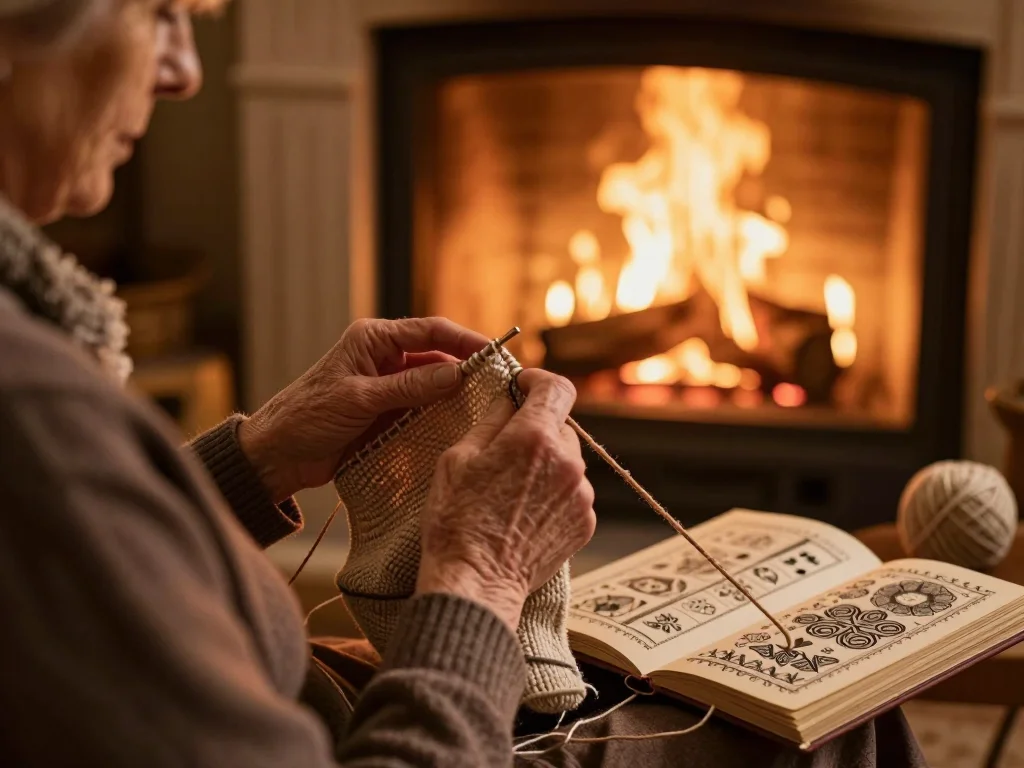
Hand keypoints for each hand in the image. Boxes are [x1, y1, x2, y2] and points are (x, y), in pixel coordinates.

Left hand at [238, 317, 488, 501]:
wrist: (277, 455)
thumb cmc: (307, 417)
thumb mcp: (360, 398)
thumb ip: (409, 386)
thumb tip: (458, 373)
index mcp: (374, 339)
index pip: (430, 331)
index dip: (465, 339)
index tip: (494, 352)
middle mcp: (384, 358)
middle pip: (438, 357)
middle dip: (466, 369)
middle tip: (499, 384)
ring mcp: (388, 387)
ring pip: (434, 386)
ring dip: (455, 396)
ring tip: (486, 407)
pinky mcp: (388, 414)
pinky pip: (423, 410)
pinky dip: (440, 417)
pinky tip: (459, 426)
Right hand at [415, 370, 596, 629]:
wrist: (476, 583)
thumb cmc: (457, 520)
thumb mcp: (458, 458)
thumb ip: (491, 419)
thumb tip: (509, 397)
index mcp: (534, 437)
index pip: (557, 388)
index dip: (538, 381)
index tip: (522, 387)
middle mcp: (567, 462)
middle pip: (560, 427)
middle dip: (536, 430)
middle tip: (504, 451)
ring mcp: (580, 495)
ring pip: (567, 462)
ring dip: (546, 465)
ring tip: (510, 493)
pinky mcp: (585, 522)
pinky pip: (572, 493)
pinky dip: (553, 494)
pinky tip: (523, 514)